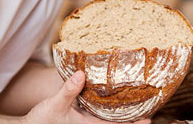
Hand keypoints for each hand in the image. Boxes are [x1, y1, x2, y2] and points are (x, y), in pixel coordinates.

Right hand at [22, 71, 150, 123]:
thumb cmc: (41, 120)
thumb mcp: (55, 104)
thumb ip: (68, 90)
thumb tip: (81, 74)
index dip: (133, 123)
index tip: (149, 118)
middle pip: (117, 123)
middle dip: (133, 118)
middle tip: (151, 110)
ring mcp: (87, 123)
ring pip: (109, 119)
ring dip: (123, 114)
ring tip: (138, 103)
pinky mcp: (82, 120)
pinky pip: (100, 115)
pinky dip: (109, 109)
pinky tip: (114, 100)